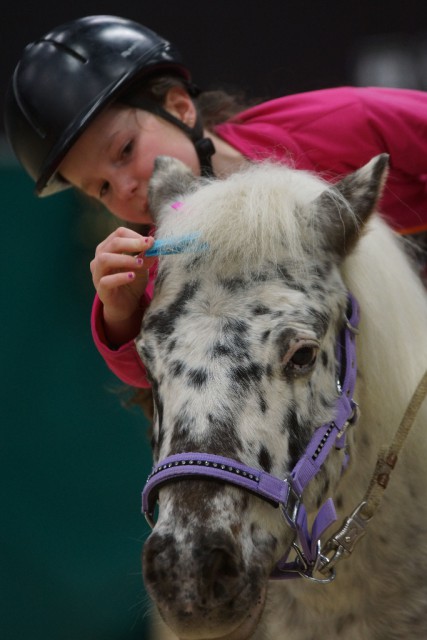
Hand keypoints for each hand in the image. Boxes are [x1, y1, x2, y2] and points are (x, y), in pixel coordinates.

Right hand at [90, 226, 154, 344]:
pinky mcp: (101, 290)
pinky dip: (120, 277)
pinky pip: (106, 281)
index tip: (151, 241)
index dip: (135, 235)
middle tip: (148, 246)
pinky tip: (132, 276)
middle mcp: (99, 258)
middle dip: (132, 243)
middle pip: (112, 244)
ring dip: (124, 259)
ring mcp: (98, 274)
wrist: (126, 304)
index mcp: (109, 248)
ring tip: (140, 263)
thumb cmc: (132, 281)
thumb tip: (155, 244)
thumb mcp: (142, 267)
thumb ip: (146, 256)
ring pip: (104, 260)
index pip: (119, 234)